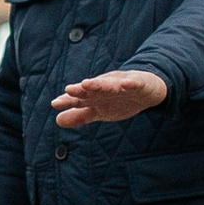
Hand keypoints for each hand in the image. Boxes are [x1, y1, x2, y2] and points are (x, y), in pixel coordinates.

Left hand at [52, 68, 168, 127]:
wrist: (147, 90)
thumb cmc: (119, 100)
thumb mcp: (99, 110)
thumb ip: (80, 116)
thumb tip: (58, 120)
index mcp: (96, 96)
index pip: (80, 98)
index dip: (68, 101)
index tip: (55, 103)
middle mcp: (106, 88)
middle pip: (92, 89)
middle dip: (81, 89)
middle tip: (69, 90)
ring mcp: (122, 85)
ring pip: (110, 85)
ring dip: (100, 84)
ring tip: (88, 83)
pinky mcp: (138, 84)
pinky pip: (135, 84)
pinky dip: (131, 84)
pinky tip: (127, 84)